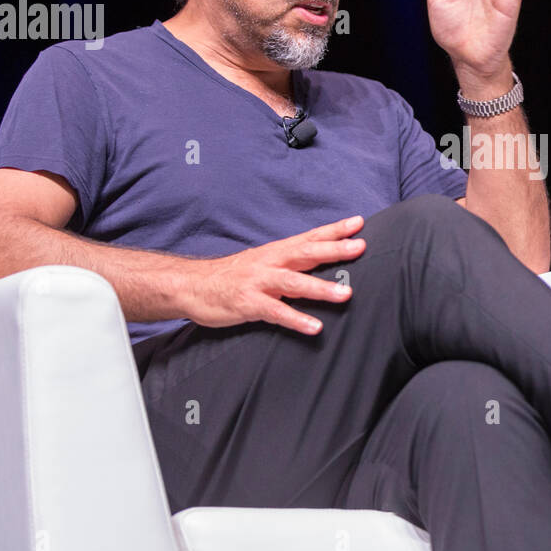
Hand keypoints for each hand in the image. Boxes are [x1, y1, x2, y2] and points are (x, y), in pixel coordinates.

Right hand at [185, 215, 366, 332]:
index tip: (358, 223)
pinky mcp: (247, 303)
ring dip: (320, 287)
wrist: (191, 285)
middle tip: (360, 247)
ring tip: (346, 294)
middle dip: (333, 250)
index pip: (309, 237)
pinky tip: (314, 327)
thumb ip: (290, 265)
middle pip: (305, 253)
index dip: (333, 230)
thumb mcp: (263, 264)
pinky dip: (295, 319)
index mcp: (276, 252)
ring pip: (293, 282)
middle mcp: (269, 262)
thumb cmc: (232, 276)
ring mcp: (258, 282)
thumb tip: (321, 264)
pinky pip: (275, 312)